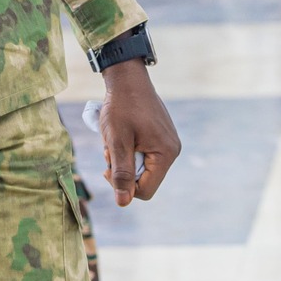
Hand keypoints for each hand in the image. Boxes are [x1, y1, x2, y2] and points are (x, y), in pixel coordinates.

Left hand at [96, 62, 179, 205]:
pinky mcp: (161, 136)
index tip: (108, 166)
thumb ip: (121, 172)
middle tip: (111, 147)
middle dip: (123, 168)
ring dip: (124, 157)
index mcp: (165, 154)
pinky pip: (144, 154)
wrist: (126, 78)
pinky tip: (123, 133)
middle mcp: (172, 151)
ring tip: (116, 137)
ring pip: (141, 166)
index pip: (145, 190)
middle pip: (143, 179)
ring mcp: (168, 143)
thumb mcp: (116, 140)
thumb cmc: (121, 106)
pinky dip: (129, 148)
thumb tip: (123, 203)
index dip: (124, 185)